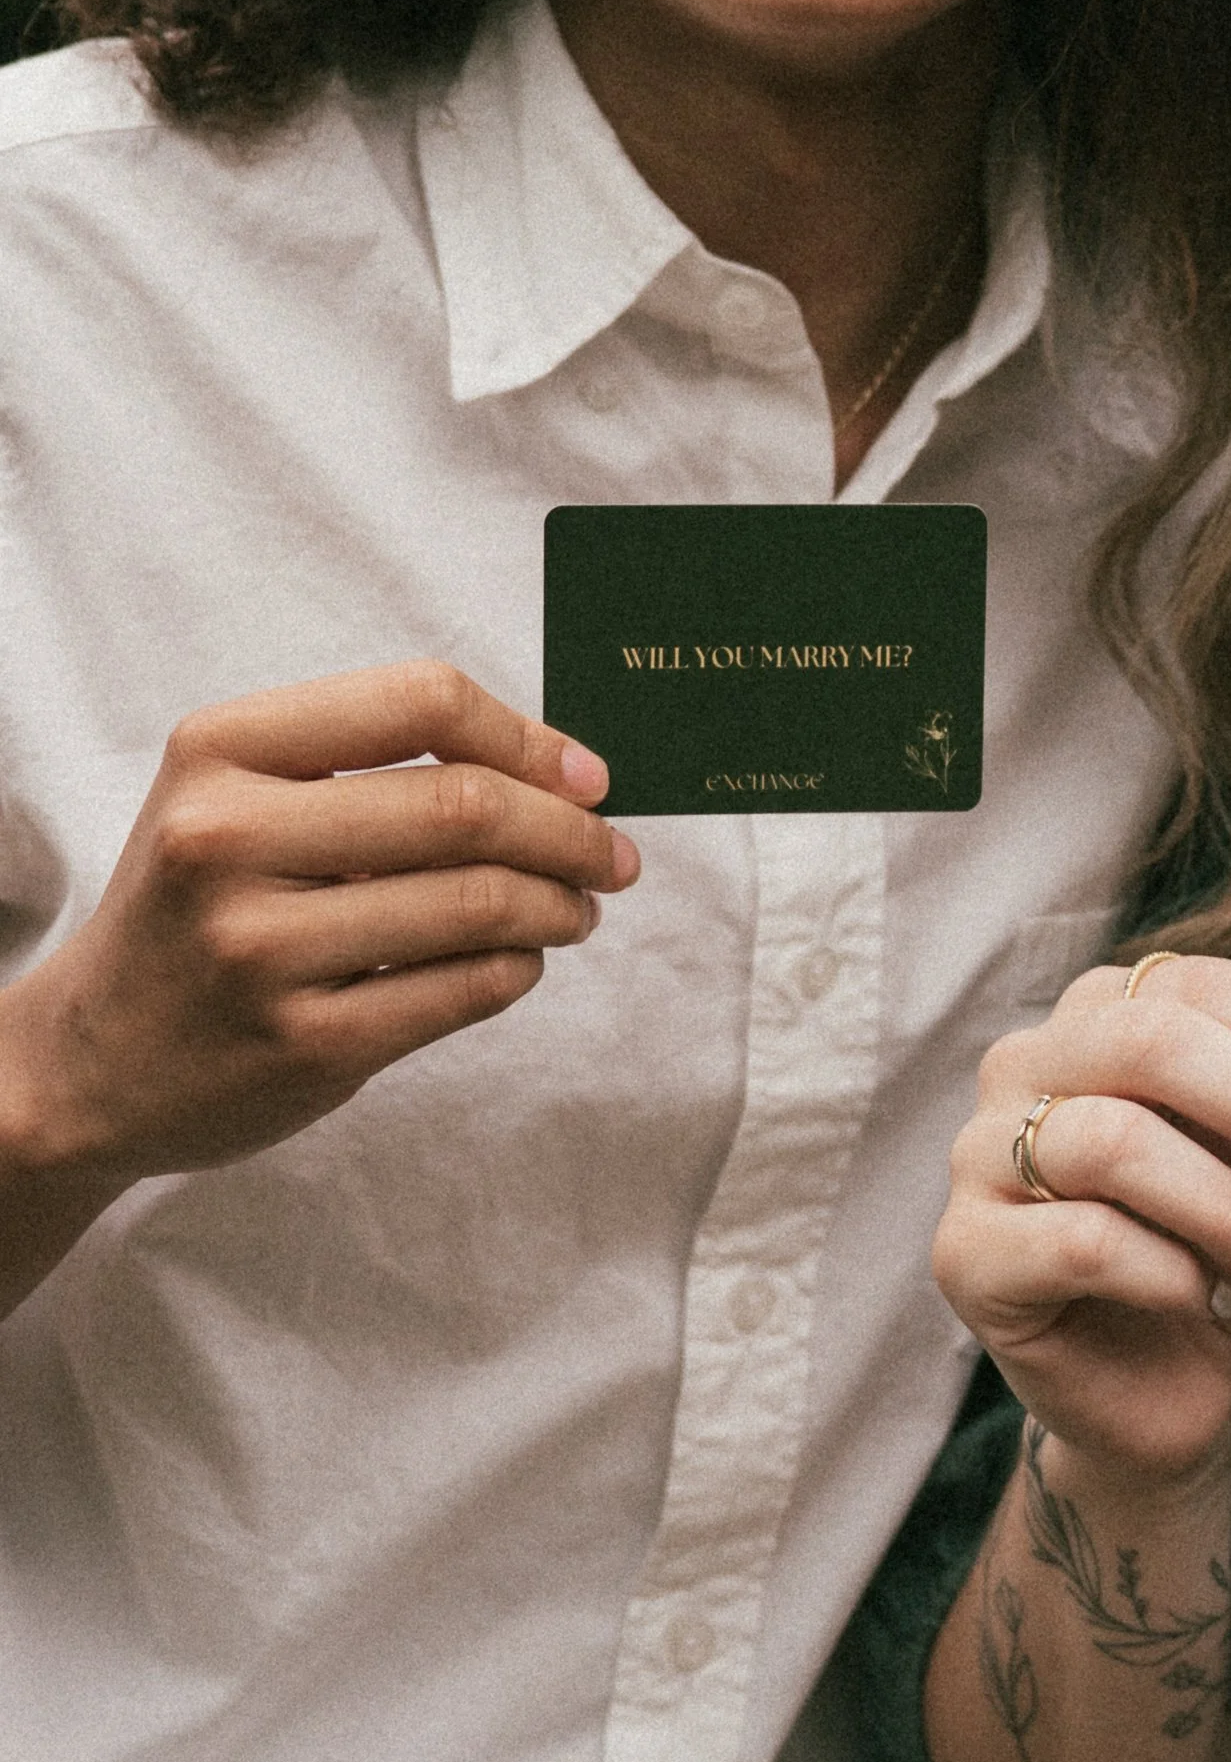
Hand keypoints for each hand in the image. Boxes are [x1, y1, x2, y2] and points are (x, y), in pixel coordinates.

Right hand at [0, 661, 636, 1285]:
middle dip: (569, 830)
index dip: (527, 735)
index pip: (418, 701)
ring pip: (477, 904)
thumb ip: (369, 764)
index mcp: (220, 751)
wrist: (88, 1060)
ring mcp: (262, 949)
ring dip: (557, 904)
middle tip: (611, 854)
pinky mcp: (304, 1044)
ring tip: (574, 908)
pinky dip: (519, 968)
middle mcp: (227, 841)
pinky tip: (520, 960)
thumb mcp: (237, 799)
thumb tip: (561, 769)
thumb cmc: (198, 907)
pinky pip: (462, 990)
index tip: (588, 774)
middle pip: (464, 807)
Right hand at [934, 957, 1230, 1500]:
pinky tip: (1206, 1301)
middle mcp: (1028, 1063)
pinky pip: (1079, 1241)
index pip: (1200, 985)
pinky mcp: (966, 1254)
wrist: (1180, 1393)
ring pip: (1111, 1141)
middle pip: (1149, 1038)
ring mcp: (980, 1156)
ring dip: (1226, 1209)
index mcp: (1104, 1015)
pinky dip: (1172, 1274)